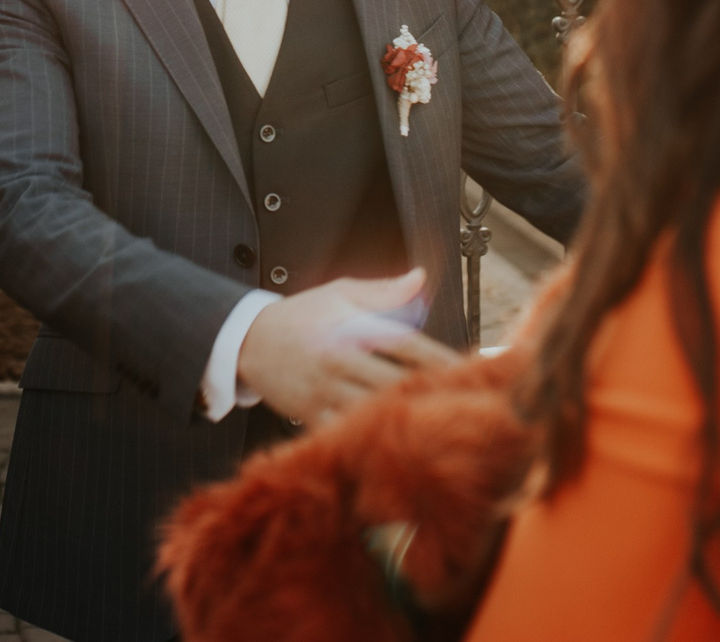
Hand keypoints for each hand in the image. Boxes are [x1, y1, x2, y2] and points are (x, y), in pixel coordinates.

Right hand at [236, 269, 456, 423]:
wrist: (249, 340)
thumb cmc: (303, 314)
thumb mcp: (340, 293)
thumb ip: (384, 291)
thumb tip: (420, 278)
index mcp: (352, 328)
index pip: (406, 345)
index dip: (441, 359)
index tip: (469, 372)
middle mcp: (340, 360)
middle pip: (396, 382)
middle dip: (429, 394)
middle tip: (463, 404)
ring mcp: (325, 390)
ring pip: (373, 410)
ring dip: (404, 418)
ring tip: (437, 426)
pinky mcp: (311, 414)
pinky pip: (346, 431)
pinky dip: (370, 437)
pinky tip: (395, 442)